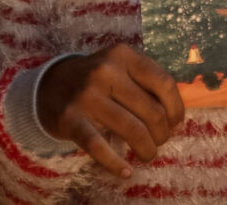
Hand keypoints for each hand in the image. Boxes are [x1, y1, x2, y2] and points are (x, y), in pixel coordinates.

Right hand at [37, 44, 184, 178]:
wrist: (50, 86)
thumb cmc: (97, 80)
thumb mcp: (120, 67)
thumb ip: (147, 83)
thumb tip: (175, 118)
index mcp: (123, 55)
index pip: (164, 83)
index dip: (176, 109)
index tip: (174, 123)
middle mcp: (105, 70)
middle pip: (152, 111)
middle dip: (161, 134)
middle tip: (156, 141)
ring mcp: (87, 94)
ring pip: (133, 130)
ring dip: (147, 150)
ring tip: (147, 154)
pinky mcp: (71, 118)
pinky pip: (99, 147)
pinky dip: (115, 163)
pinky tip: (125, 171)